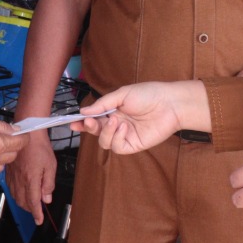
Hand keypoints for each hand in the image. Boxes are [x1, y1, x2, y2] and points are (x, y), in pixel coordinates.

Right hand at [8, 130, 57, 224]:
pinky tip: (20, 193)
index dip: (36, 214)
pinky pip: (10, 188)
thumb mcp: (51, 165)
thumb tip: (47, 198)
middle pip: (23, 202)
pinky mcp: (8, 171)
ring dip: (23, 203)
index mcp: (31, 179)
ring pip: (15, 196)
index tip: (39, 220)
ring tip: (30, 204)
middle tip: (37, 211)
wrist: (27, 132)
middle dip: (30, 210)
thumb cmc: (40, 146)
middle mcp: (20, 180)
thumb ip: (48, 184)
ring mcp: (12, 176)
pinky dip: (15, 195)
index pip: (33, 202)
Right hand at [74, 81, 205, 153]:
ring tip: (115, 121)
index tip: (72, 123)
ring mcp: (125, 135)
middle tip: (89, 122)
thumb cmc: (148, 94)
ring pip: (105, 142)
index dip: (82, 122)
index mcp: (113, 111)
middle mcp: (117, 124)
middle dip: (89, 128)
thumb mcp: (123, 94)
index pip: (94, 119)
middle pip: (96, 132)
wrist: (169, 103)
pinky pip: (118, 147)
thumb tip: (84, 111)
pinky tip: (124, 128)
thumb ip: (103, 104)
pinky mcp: (134, 144)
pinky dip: (117, 138)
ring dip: (106, 132)